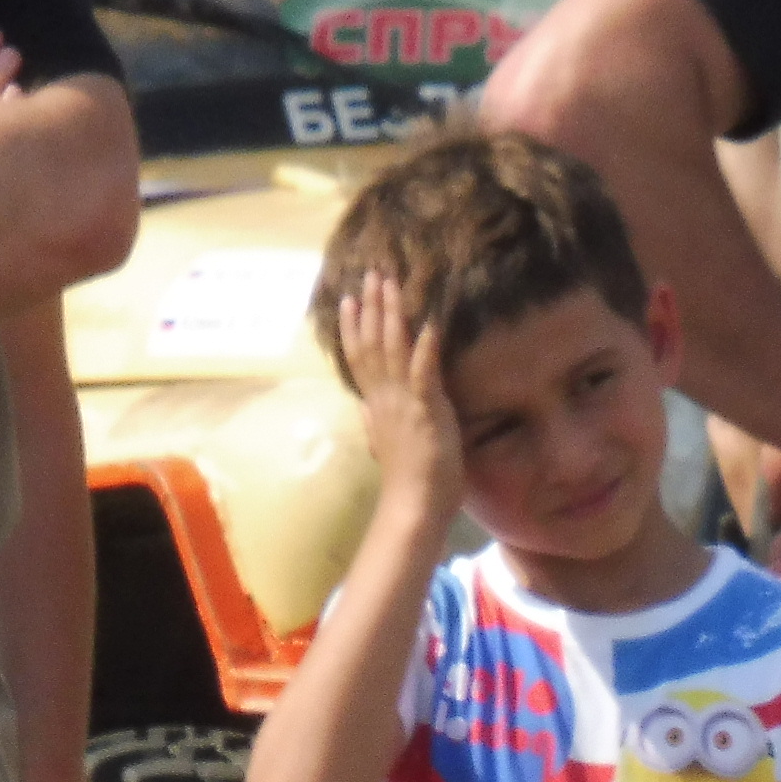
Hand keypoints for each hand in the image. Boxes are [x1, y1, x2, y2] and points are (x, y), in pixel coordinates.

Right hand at [334, 271, 466, 526]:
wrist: (413, 507)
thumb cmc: (407, 480)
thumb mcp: (385, 444)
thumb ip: (373, 422)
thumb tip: (362, 407)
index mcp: (376, 405)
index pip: (360, 358)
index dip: (355, 327)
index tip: (351, 299)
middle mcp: (384, 398)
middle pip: (374, 344)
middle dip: (373, 307)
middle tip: (372, 274)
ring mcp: (403, 403)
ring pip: (393, 349)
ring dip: (392, 315)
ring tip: (392, 284)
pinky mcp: (425, 411)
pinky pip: (424, 374)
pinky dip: (425, 348)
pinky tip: (429, 324)